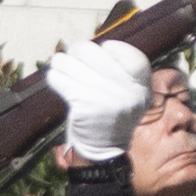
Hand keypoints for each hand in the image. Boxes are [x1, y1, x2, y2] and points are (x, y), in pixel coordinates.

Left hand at [49, 39, 151, 163]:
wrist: (104, 149)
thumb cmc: (113, 113)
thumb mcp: (130, 93)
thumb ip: (119, 70)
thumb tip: (85, 45)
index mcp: (141, 85)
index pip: (129, 53)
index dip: (112, 48)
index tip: (104, 55)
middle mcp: (126, 90)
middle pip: (90, 50)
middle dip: (77, 53)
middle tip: (76, 62)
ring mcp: (104, 96)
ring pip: (68, 61)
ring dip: (62, 64)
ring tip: (66, 72)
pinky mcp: (83, 104)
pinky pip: (58, 78)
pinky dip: (55, 78)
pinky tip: (59, 83)